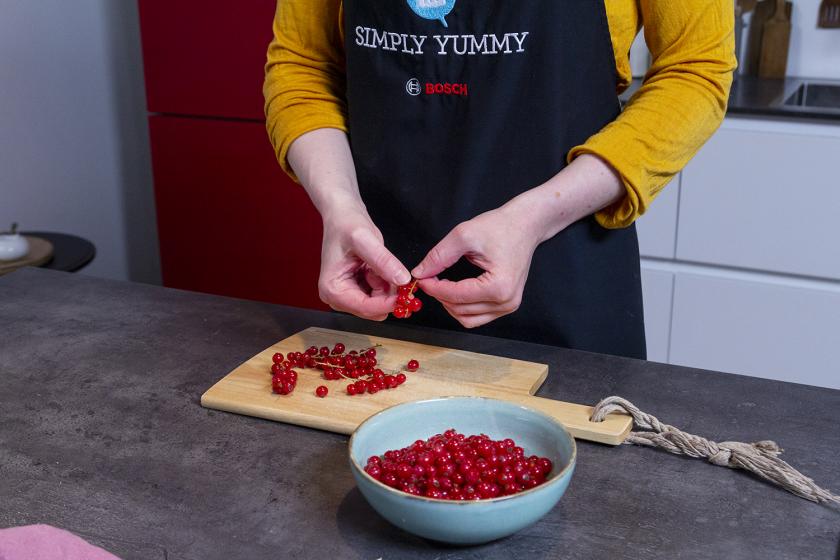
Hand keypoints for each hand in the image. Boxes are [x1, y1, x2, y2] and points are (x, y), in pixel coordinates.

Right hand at [319, 209, 411, 320]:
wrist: (342, 214)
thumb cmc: (345, 224)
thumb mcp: (365, 240)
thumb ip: (383, 261)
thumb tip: (403, 280)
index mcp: (333, 289)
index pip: (365, 308)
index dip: (388, 304)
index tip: (407, 294)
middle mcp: (337, 297)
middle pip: (373, 309)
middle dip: (388, 295)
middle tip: (395, 272)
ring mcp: (348, 294)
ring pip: (379, 303)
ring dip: (387, 287)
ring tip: (380, 264)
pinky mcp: (357, 289)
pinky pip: (379, 295)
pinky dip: (386, 284)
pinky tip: (379, 267)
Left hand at [411, 205, 541, 327]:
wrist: (524, 225)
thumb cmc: (500, 227)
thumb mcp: (464, 235)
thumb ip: (439, 256)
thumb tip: (420, 273)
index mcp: (499, 286)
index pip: (455, 295)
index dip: (433, 288)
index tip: (420, 278)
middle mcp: (506, 301)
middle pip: (459, 309)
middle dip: (439, 295)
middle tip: (427, 278)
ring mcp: (509, 306)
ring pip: (467, 318)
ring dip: (449, 304)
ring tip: (440, 285)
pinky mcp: (507, 305)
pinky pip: (478, 317)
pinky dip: (462, 308)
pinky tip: (454, 291)